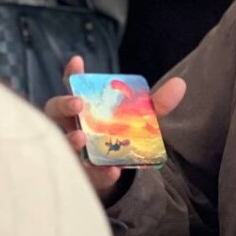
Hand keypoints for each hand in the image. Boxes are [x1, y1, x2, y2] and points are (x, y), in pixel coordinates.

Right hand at [44, 55, 185, 198]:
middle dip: (64, 105)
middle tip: (78, 104)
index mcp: (83, 106)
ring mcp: (71, 149)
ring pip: (62, 143)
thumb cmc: (120, 135)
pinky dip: (98, 172)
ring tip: (81, 138)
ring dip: (70, 140)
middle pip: (55, 111)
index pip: (72, 85)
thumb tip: (180, 84)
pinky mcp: (81, 174)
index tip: (77, 62)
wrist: (117, 171)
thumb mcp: (140, 119)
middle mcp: (69, 124)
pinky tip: (110, 171)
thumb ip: (157, 104)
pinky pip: (85, 173)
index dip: (72, 74)